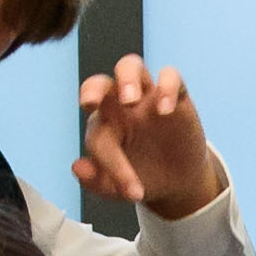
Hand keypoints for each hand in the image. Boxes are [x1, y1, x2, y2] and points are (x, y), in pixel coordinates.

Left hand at [77, 55, 226, 217]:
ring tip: (131, 100)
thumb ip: (94, 181)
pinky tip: (166, 110)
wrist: (177, 181)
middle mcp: (120, 106)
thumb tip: (77, 168)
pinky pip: (170, 76)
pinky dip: (167, 87)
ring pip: (130, 66)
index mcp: (103, 125)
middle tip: (90, 103)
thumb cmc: (141, 179)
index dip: (110, 161)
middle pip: (100, 82)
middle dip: (92, 89)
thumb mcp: (117, 189)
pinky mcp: (175, 95)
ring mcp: (147, 96)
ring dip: (127, 78)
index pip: (97, 133)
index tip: (131, 189)